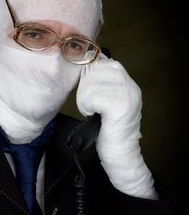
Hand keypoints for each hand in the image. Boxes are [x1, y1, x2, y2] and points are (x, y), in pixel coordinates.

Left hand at [76, 54, 157, 198]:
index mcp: (127, 82)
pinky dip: (86, 107)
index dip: (89, 75)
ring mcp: (126, 94)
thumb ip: (101, 83)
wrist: (120, 154)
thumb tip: (84, 64)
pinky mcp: (119, 105)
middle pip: (94, 70)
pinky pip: (91, 96)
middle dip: (85, 89)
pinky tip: (93, 115)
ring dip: (84, 100)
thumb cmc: (108, 129)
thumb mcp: (108, 101)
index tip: (88, 92)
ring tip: (93, 111)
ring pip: (90, 84)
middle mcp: (129, 84)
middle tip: (91, 106)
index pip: (102, 61)